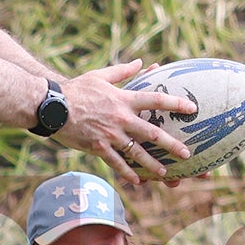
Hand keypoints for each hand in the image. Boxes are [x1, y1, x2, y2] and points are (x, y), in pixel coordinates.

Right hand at [59, 61, 195, 187]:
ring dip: (152, 164)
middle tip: (187, 154)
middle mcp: (120, 118)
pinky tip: (137, 182)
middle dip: (171, 144)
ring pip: (136, 152)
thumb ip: (124, 71)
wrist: (52, 106)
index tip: (192, 108)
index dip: (175, 103)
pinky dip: (127, 173)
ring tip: (165, 173)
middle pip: (151, 132)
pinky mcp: (98, 147)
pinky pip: (116, 163)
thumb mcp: (100, 75)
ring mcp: (110, 135)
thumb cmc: (76, 89)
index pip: (155, 100)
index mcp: (123, 99)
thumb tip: (142, 62)